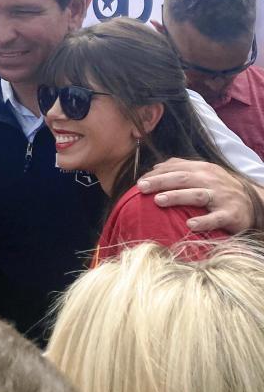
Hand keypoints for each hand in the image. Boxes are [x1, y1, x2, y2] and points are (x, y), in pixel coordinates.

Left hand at [138, 158, 254, 232]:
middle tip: (141, 188)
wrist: (254, 203)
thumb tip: (155, 167)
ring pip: (197, 194)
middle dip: (160, 182)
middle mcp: (211, 181)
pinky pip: (217, 218)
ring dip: (177, 197)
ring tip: (158, 200)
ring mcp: (221, 197)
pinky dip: (204, 221)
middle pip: (183, 178)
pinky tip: (190, 225)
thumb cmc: (220, 188)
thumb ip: (181, 168)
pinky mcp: (231, 214)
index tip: (139, 181)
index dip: (156, 174)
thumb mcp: (203, 174)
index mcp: (202, 170)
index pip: (176, 169)